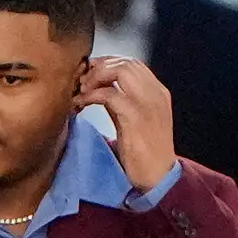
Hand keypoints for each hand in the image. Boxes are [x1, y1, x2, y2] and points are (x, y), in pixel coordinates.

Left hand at [73, 55, 176, 194]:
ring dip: (95, 77)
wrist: (158, 175)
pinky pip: (110, 94)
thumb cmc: (144, 151)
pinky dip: (91, 95)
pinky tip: (80, 104)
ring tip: (81, 91)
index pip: (133, 64)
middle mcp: (155, 93)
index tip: (89, 72)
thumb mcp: (134, 120)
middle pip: (126, 63)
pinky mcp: (135, 117)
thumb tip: (98, 89)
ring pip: (120, 71)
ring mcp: (147, 103)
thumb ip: (121, 101)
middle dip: (99, 67)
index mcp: (157, 92)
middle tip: (81, 81)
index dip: (108, 63)